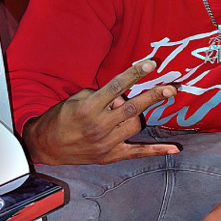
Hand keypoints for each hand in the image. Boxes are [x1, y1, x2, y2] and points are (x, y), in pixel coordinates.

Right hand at [22, 60, 179, 164]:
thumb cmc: (60, 118)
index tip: (151, 64)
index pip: (116, 87)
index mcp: (88, 108)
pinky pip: (137, 153)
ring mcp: (105, 144)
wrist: (46, 146)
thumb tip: (122, 96)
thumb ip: (100, 94)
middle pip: (132, 108)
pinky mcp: (110, 157)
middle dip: (154, 96)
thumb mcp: (74, 99)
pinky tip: (174, 149)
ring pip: (135, 125)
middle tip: (172, 87)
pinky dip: (156, 151)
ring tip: (129, 110)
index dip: (135, 74)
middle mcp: (98, 126)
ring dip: (139, 115)